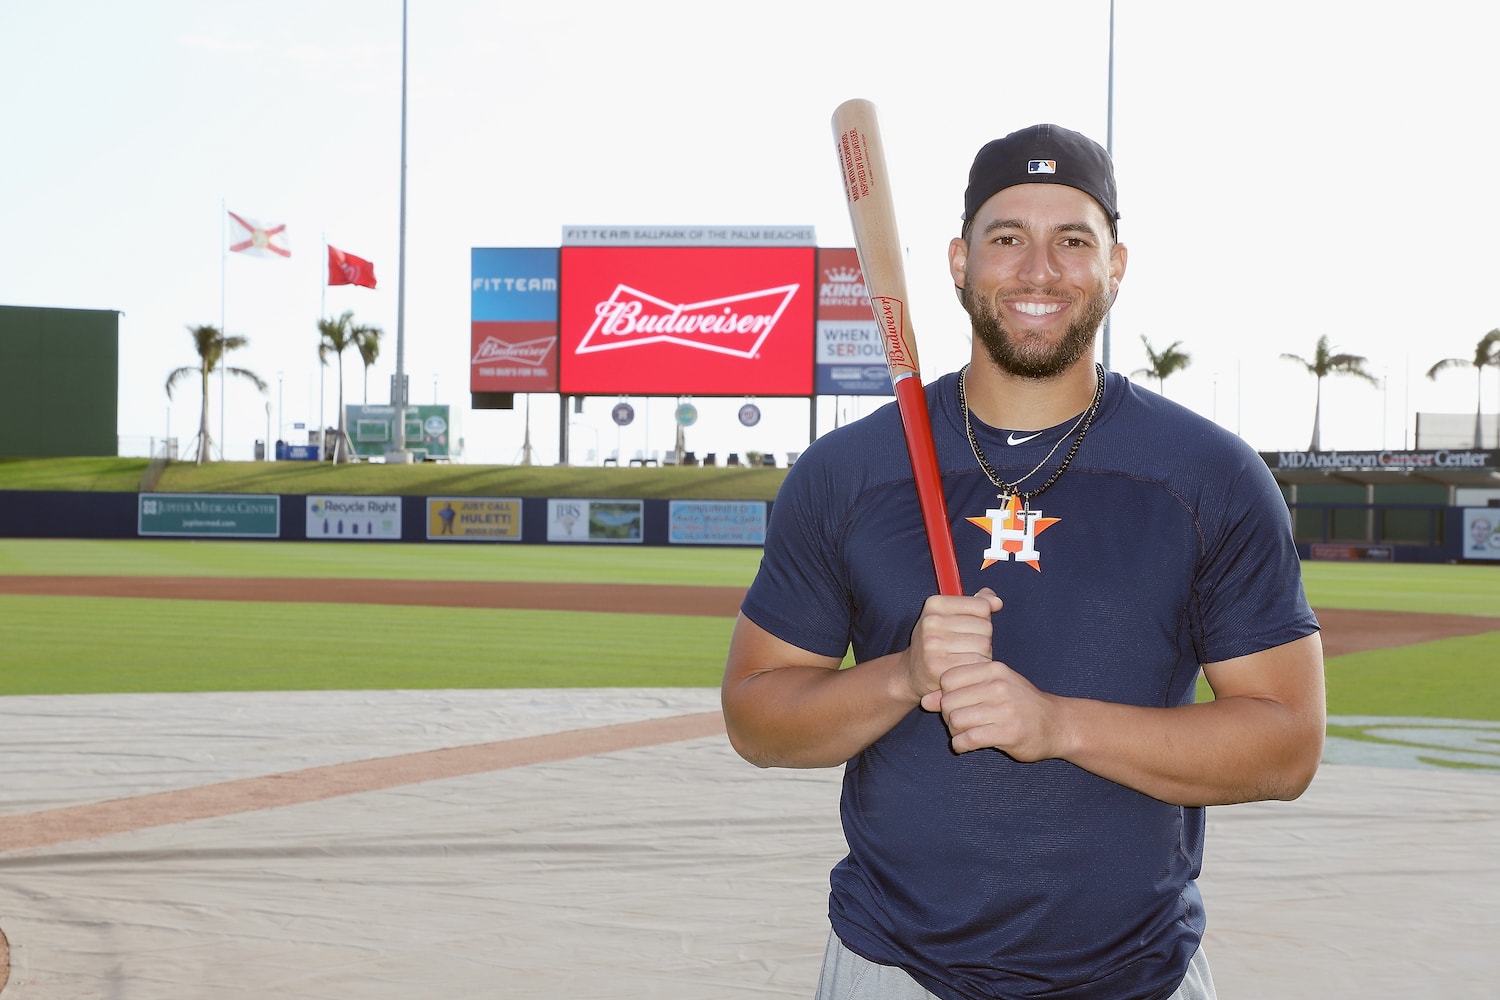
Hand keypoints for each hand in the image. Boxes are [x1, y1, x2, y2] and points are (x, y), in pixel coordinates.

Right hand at [899, 588, 1002, 703]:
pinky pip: (978, 664)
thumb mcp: (950, 616)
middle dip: (983, 638)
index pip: (982, 606)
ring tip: (964, 658)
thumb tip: (996, 602)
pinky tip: (964, 669)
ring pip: (984, 646)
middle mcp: (932, 622)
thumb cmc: (936, 643)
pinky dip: (977, 668)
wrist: (912, 673)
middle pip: (985, 626)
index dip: (982, 619)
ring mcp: (933, 644)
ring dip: (982, 655)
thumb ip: (976, 604)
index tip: (967, 627)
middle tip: (965, 647)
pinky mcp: (939, 666)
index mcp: (935, 604)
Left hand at [922, 659, 1062, 760]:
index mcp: (993, 669)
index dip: (945, 693)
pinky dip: (960, 745)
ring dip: (954, 731)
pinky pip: (968, 739)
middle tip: (959, 722)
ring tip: (965, 733)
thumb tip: (926, 700)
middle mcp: (998, 686)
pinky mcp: (1008, 733)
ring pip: (956, 720)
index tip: (956, 703)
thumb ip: (959, 691)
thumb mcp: (991, 688)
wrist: (1056, 724)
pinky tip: (966, 744)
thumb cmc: (1019, 703)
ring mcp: (1005, 709)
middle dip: (948, 716)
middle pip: (949, 701)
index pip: (947, 678)